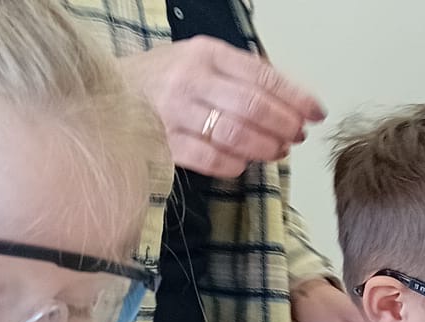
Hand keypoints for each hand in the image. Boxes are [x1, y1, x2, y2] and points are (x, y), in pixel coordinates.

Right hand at [117, 36, 325, 177]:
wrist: (109, 92)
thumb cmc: (163, 77)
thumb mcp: (201, 59)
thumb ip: (242, 73)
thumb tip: (290, 97)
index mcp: (206, 54)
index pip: (263, 77)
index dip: (296, 98)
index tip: (316, 112)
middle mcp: (190, 80)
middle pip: (253, 107)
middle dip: (284, 125)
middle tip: (297, 134)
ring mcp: (174, 113)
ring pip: (235, 134)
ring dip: (265, 147)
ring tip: (277, 150)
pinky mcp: (163, 144)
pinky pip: (210, 159)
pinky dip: (234, 164)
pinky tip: (243, 162)